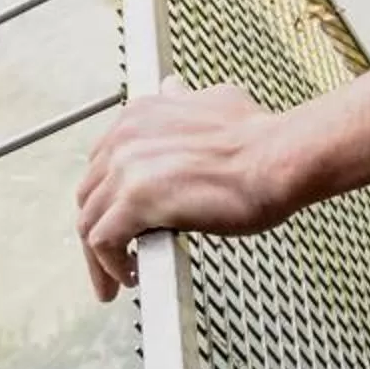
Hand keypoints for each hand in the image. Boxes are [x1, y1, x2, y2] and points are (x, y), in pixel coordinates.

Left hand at [75, 81, 302, 301]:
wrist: (279, 158)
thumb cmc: (260, 139)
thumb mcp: (214, 101)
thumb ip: (184, 100)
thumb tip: (174, 88)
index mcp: (138, 116)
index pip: (102, 165)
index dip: (109, 198)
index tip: (122, 221)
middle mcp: (125, 138)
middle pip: (89, 196)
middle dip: (99, 228)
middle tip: (116, 256)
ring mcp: (128, 170)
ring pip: (90, 222)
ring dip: (99, 257)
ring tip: (118, 280)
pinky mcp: (137, 201)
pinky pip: (104, 242)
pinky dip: (110, 265)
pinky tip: (131, 277)